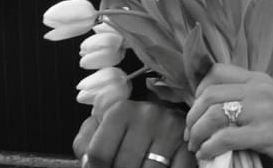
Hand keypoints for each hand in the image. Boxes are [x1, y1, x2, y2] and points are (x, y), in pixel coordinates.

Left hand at [78, 99, 195, 167]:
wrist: (165, 119)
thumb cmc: (129, 129)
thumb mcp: (101, 128)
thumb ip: (85, 143)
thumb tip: (87, 163)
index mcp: (121, 111)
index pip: (99, 154)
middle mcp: (148, 116)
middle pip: (123, 166)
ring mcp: (170, 131)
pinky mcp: (188, 147)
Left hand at [185, 65, 272, 167]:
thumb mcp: (269, 97)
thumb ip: (245, 94)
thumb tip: (211, 106)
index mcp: (258, 79)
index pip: (217, 72)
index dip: (198, 91)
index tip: (196, 110)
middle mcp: (258, 90)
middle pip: (210, 94)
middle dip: (192, 115)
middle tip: (190, 132)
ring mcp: (262, 110)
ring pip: (214, 114)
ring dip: (197, 133)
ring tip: (196, 145)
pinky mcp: (265, 133)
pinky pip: (226, 137)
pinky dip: (209, 147)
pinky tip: (206, 154)